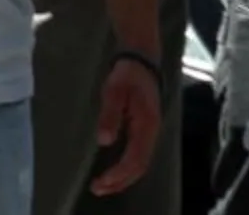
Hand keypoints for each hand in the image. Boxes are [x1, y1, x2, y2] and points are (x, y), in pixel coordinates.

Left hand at [88, 55, 162, 195]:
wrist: (141, 60)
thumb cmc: (127, 75)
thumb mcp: (114, 90)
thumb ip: (110, 114)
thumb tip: (104, 141)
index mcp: (146, 124)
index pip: (135, 158)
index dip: (118, 174)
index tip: (99, 181)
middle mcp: (151, 132)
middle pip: (140, 166)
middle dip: (119, 182)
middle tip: (96, 188)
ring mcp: (150, 132)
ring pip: (140, 164)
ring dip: (123, 178)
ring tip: (102, 185)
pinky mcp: (145, 130)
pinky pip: (139, 156)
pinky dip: (126, 169)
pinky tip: (113, 171)